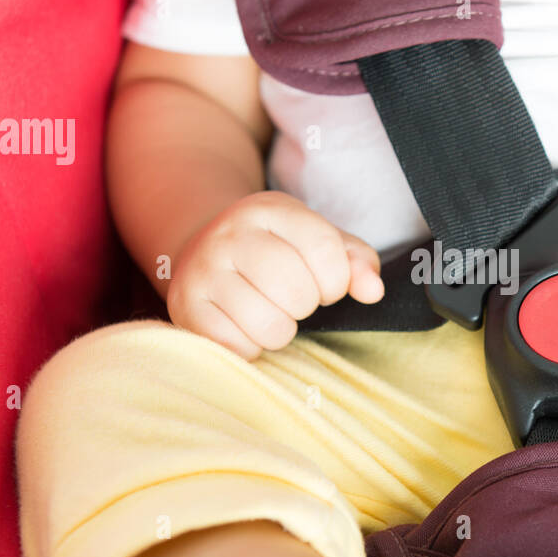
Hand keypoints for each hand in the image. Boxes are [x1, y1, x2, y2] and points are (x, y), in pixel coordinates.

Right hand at [168, 191, 383, 359]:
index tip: (325, 285)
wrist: (202, 252)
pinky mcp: (184, 307)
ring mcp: (202, 270)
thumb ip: (355, 262)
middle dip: (306, 306)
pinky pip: (238, 347)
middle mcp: (231, 234)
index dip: (336, 281)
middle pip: (295, 291)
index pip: (324, 250)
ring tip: (269, 314)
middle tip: (293, 300)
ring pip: (269, 325)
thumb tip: (373, 291)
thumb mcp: (317, 241)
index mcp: (269, 209)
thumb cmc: (275, 252)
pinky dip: (250, 347)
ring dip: (280, 332)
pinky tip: (244, 326)